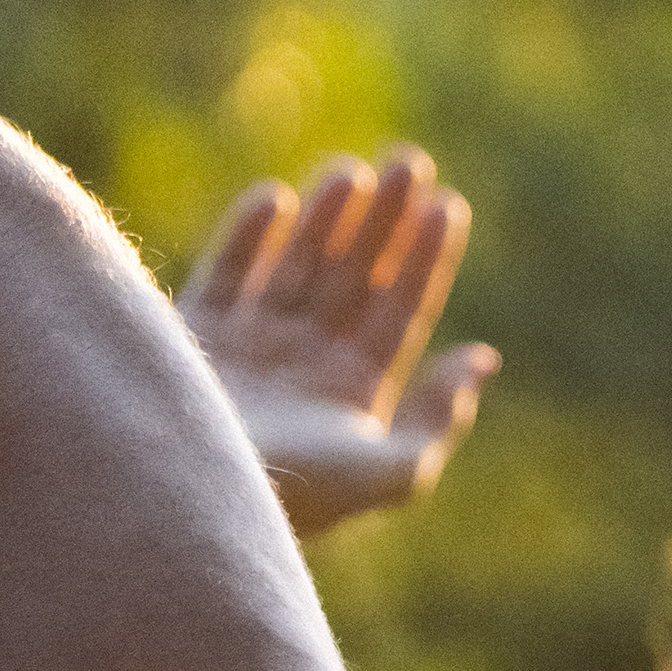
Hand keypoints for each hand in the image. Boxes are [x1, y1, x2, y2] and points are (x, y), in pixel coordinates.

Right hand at [180, 146, 495, 537]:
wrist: (190, 509)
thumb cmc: (299, 498)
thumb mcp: (388, 471)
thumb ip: (438, 419)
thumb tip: (482, 358)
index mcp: (352, 392)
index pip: (399, 310)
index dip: (425, 258)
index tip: (449, 204)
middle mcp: (302, 365)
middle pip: (352, 277)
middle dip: (383, 223)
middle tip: (409, 161)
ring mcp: (246, 349)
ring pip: (295, 266)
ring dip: (325, 219)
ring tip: (352, 172)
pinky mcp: (189, 340)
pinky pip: (223, 275)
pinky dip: (247, 237)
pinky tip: (276, 198)